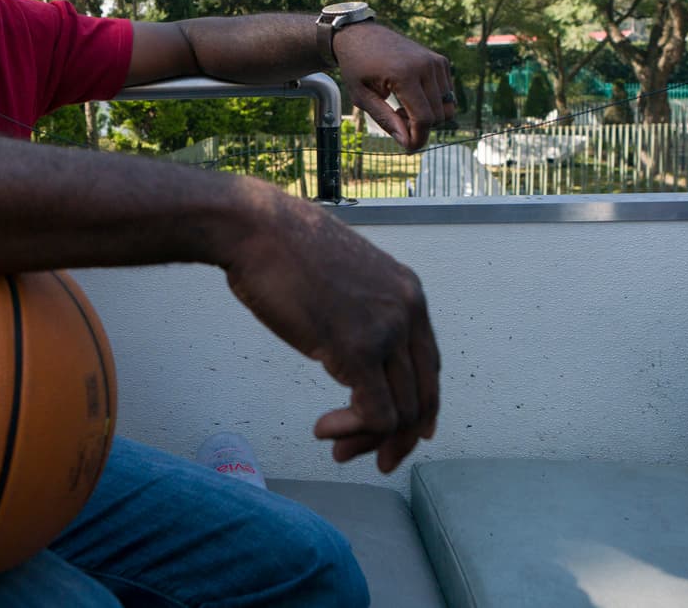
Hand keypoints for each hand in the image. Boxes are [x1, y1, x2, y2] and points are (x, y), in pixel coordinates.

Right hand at [221, 191, 439, 472]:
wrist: (257, 229)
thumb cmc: (283, 250)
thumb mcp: (341, 281)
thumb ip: (359, 313)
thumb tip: (352, 352)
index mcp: (408, 293)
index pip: (430, 366)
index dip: (421, 408)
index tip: (405, 436)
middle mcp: (408, 311)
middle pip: (422, 395)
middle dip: (397, 437)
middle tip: (368, 458)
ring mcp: (387, 330)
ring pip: (402, 411)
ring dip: (369, 439)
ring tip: (337, 447)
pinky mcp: (359, 349)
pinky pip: (376, 412)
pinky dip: (355, 432)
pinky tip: (324, 429)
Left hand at [334, 24, 454, 151]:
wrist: (360, 35)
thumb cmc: (356, 66)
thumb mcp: (362, 97)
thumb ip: (385, 120)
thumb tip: (407, 143)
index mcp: (404, 74)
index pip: (424, 118)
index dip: (419, 138)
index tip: (408, 148)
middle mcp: (426, 66)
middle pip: (438, 115)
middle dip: (419, 126)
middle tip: (395, 118)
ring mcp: (436, 61)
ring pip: (446, 106)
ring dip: (427, 115)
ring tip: (401, 106)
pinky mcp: (440, 60)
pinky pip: (447, 94)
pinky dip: (433, 102)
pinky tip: (410, 96)